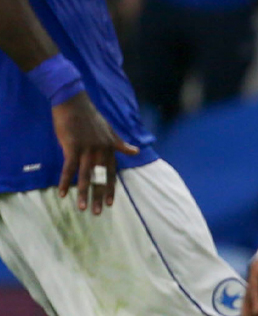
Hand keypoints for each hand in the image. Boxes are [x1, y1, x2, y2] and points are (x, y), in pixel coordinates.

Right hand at [51, 93, 137, 213]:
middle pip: (101, 177)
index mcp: (110, 148)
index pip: (112, 173)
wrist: (74, 102)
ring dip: (84, 193)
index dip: (110, 188)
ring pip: (86, 176)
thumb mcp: (110, 131)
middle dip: (99, 196)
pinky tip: (63, 193)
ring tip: (82, 208)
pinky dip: (65, 181)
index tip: (110, 204)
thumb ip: (121, 144)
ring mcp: (87, 149)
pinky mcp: (73, 146)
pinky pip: (69, 168)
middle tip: (97, 212)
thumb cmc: (90, 117)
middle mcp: (101, 151)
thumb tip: (136, 151)